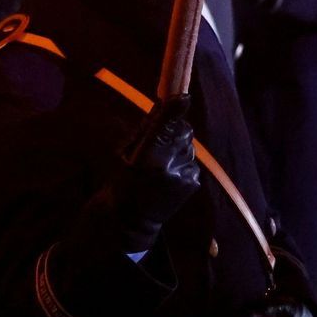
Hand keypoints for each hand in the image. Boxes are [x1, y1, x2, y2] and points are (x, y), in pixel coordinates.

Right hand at [110, 96, 201, 252]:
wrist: (130, 220)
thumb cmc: (122, 182)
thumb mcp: (124, 154)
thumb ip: (146, 129)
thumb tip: (162, 104)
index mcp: (147, 160)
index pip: (164, 128)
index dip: (174, 111)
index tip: (182, 96)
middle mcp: (168, 168)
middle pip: (184, 132)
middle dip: (175, 131)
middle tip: (161, 143)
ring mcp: (183, 176)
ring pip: (189, 146)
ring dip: (178, 149)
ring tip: (162, 165)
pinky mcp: (193, 183)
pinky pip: (192, 161)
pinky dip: (183, 163)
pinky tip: (169, 176)